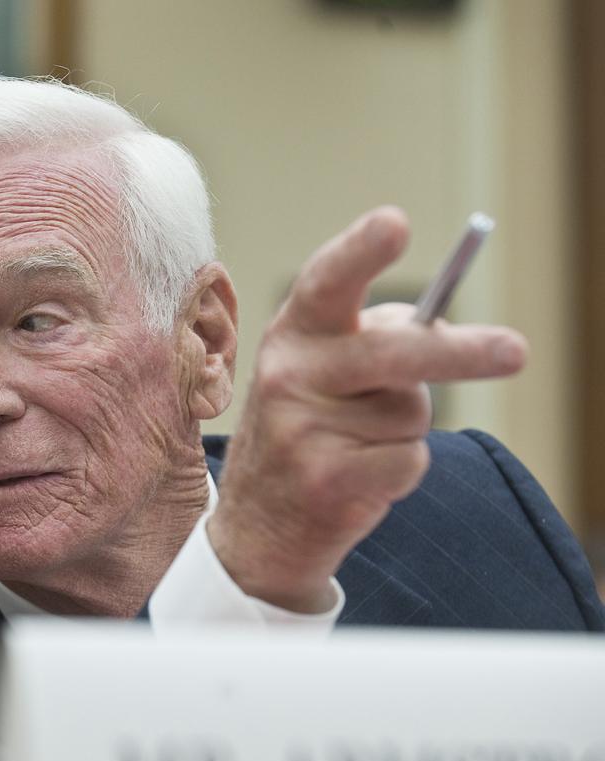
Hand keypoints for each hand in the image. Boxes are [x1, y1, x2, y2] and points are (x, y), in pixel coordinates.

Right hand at [207, 206, 526, 612]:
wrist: (257, 523)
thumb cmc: (308, 430)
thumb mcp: (321, 372)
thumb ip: (375, 339)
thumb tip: (438, 325)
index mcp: (292, 334)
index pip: (326, 282)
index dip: (359, 250)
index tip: (395, 223)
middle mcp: (288, 374)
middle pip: (394, 353)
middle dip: (459, 352)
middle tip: (516, 352)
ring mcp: (300, 429)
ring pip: (410, 414)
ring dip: (406, 431)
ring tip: (361, 445)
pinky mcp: (323, 481)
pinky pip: (409, 462)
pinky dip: (402, 472)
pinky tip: (361, 478)